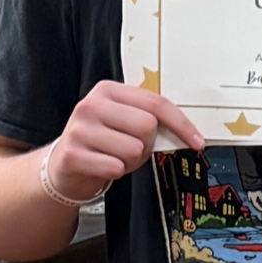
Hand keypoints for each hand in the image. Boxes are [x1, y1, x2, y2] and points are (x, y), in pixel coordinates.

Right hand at [48, 81, 202, 200]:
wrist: (65, 164)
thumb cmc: (104, 143)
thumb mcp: (126, 122)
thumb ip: (151, 118)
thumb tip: (189, 132)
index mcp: (108, 91)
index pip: (156, 103)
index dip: (181, 124)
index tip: (197, 141)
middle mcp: (90, 105)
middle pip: (147, 126)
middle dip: (147, 143)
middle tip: (131, 147)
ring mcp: (78, 129)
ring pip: (133, 149)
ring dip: (131, 160)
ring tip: (114, 156)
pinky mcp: (72, 154)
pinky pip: (115, 167)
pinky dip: (116, 171)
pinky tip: (103, 165)